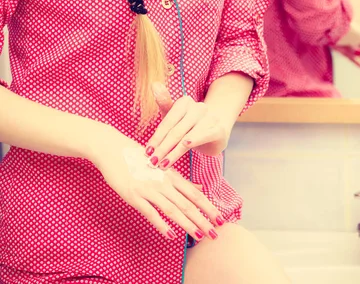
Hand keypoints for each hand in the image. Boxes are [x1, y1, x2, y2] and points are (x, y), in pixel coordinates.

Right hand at [89, 125, 223, 241]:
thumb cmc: (138, 157)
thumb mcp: (161, 165)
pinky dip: (161, 224)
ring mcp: (149, 189)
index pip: (195, 194)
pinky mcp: (134, 195)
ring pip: (172, 209)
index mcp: (171, 175)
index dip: (208, 207)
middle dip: (202, 220)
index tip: (221, 219)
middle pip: (187, 203)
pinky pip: (150, 212)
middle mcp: (163, 182)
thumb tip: (201, 188)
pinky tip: (171, 234)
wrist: (112, 148)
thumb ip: (181, 180)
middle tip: (215, 234)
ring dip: (187, 224)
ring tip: (199, 236)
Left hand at [145, 82, 229, 169]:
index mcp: (185, 102)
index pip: (167, 121)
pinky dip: (195, 140)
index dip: (156, 137)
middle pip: (175, 131)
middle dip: (162, 148)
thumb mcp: (175, 117)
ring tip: (163, 164)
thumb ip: (164, 103)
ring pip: (187, 137)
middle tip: (152, 162)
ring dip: (174, 152)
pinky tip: (185, 145)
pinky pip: (204, 136)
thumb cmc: (191, 125)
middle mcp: (198, 108)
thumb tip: (154, 84)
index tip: (147, 152)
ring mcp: (210, 118)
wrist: (217, 131)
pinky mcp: (219, 129)